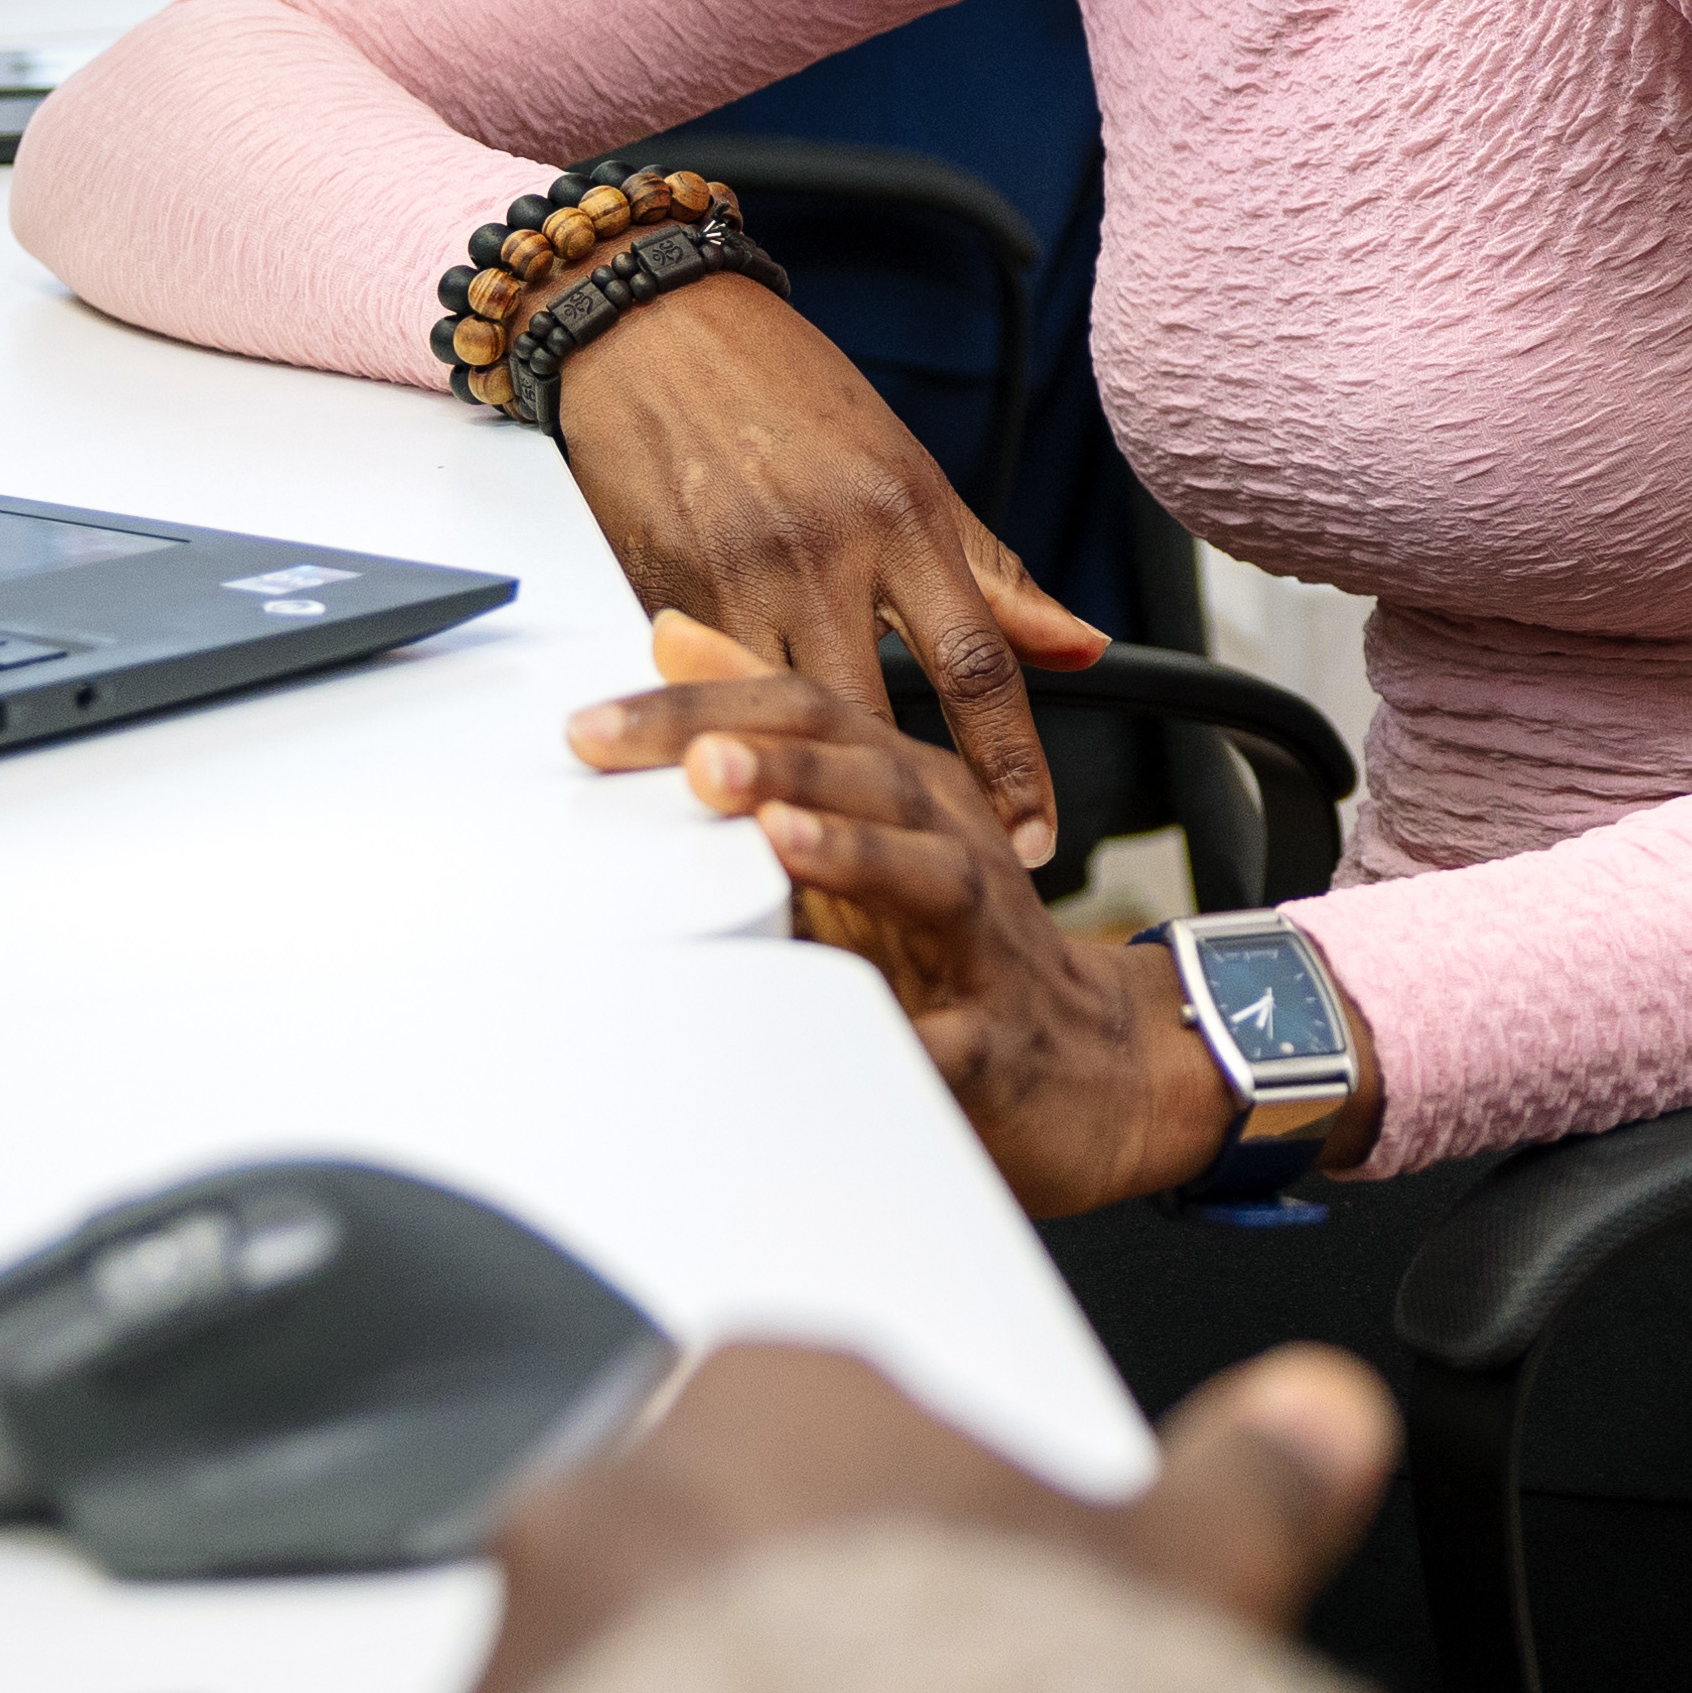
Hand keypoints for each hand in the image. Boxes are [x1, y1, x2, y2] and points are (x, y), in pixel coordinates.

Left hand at [443, 1337, 1396, 1692]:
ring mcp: (513, 1677)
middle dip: (796, 1632)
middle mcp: (604, 1512)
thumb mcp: (1188, 1573)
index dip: (926, 1525)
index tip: (981, 1612)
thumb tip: (1325, 1412)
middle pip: (711, 1551)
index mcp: (771, 1402)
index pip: (833, 1424)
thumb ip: (1256, 1474)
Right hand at [545, 271, 1098, 859]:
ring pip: (782, 717)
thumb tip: (1086, 647)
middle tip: (934, 870)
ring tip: (834, 852)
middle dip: (903, 800)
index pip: (979, 663)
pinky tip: (739, 793)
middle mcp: (827, 551)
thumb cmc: (790, 394)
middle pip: (878, 710)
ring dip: (805, 789)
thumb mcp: (910, 471)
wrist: (655, 327)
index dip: (1012, 763)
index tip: (1034, 837)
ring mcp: (737, 574)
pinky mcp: (660, 590)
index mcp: (905, 518)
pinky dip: (728, 747)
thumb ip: (996, 575)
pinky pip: (704, 694)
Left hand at [571, 627, 1283, 1215]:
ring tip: (780, 840)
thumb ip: (771, 726)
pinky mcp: (997, 1042)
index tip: (596, 728)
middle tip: (695, 760)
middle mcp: (948, 841)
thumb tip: (672, 631)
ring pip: (926, 878)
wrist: (1095, 1061)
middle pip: (866, 777)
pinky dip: (910, 1030)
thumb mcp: (867, 813)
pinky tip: (863, 1025)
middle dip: (778, 765)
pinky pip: (950, 1040)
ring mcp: (980, 939)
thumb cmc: (960, 938)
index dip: (703, 713)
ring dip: (854, 854)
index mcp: (906, 785)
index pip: (803, 718)